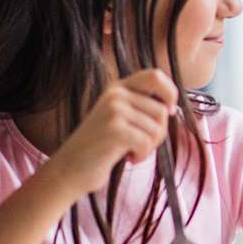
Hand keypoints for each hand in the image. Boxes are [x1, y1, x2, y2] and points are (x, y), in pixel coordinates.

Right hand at [39, 70, 177, 196]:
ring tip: (129, 150)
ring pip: (157, 129)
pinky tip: (127, 157)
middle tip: (141, 143)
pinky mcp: (114, 130)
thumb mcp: (120, 118)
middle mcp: (115, 95)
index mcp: (118, 88)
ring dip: (149, 146)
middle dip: (159, 133)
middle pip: (162, 110)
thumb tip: (172, 107)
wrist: (70, 168)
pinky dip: (141, 155)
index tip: (168, 112)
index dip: (170, 93)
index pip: (155, 75)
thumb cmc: (101, 146)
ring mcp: (113, 111)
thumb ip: (141, 106)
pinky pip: (147, 142)